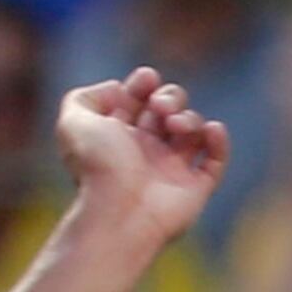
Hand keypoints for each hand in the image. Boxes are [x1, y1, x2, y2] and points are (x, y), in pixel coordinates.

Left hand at [56, 66, 227, 241]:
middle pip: (167, 108)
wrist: (119, 213)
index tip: (146, 78)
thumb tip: (116, 90)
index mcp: (116, 136)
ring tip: (174, 126)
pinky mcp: (194, 188)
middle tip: (159, 107)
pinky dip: (218, 140)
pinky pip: (215, 158)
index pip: (137, 100)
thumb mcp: (74, 123)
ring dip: (189, 117)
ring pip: (192, 129)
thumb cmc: (97, 167)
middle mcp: (143, 151)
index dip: (143, 84)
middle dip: (169, 97)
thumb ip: (83, 99)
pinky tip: (210, 130)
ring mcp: (170, 170)